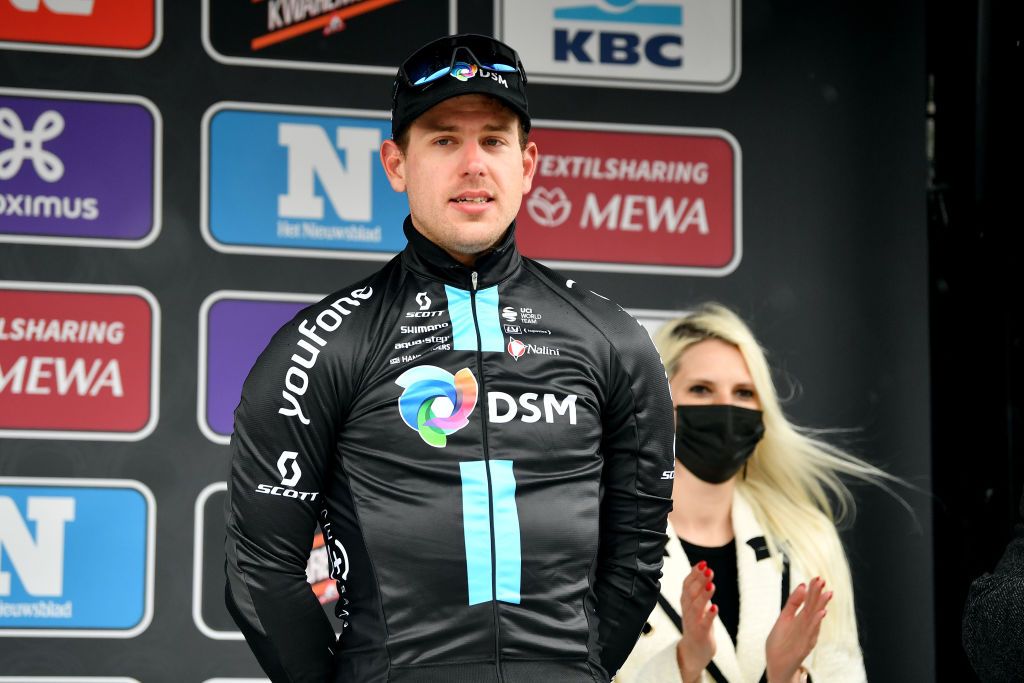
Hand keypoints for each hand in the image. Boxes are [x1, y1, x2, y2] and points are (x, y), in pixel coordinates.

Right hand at [676, 560, 717, 682]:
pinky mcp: (701, 634)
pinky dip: (709, 616)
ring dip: (703, 595)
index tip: (702, 563)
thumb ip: (697, 588)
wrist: (693, 653)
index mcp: (685, 602)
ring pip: (696, 607)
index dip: (694, 574)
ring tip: (712, 585)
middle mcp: (687, 611)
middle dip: (699, 581)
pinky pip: (704, 624)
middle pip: (690, 593)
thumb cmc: (697, 625)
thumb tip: (701, 567)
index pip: (686, 584)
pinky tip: (715, 608)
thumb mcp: (696, 604)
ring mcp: (693, 623)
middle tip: (709, 570)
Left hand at [765, 577, 832, 681]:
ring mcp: (807, 635)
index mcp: (801, 618)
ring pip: (815, 618)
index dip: (813, 590)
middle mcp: (807, 626)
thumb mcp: (784, 617)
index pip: (809, 601)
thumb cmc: (781, 641)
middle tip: (823, 581)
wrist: (777, 664)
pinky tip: (821, 612)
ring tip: (827, 593)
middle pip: (813, 607)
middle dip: (818, 594)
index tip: (818, 577)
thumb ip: (793, 603)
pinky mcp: (805, 645)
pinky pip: (812, 632)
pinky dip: (817, 622)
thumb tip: (802, 585)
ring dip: (821, 605)